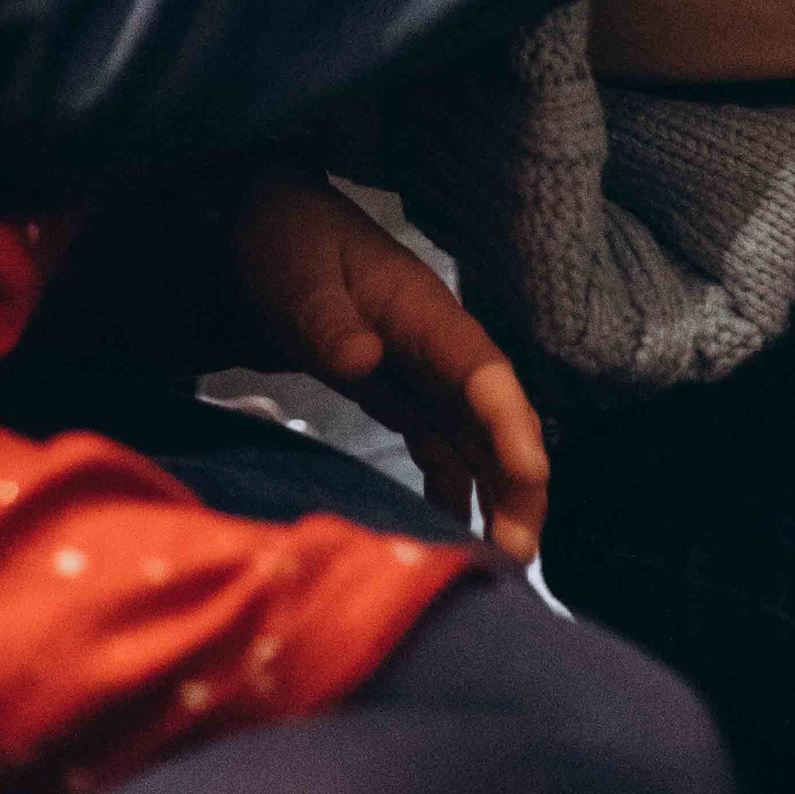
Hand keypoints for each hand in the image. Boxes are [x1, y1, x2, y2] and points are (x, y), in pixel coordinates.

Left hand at [228, 169, 547, 564]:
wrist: (264, 231)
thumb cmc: (288, 243)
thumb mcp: (298, 274)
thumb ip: (327, 318)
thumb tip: (363, 359)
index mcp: (423, 310)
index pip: (481, 368)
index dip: (510, 421)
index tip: (530, 473)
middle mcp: (439, 347)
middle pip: (496, 416)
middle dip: (518, 480)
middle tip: (517, 550)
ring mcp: (426, 374)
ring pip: (479, 440)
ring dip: (497, 496)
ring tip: (501, 561)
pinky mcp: (405, 396)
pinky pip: (443, 449)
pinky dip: (455, 492)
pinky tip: (455, 538)